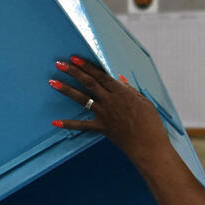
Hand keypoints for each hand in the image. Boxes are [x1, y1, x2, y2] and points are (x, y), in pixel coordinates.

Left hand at [49, 56, 172, 163]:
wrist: (149, 146)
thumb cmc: (151, 123)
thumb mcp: (143, 101)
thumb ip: (129, 89)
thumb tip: (119, 79)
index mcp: (121, 92)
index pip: (100, 75)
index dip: (87, 66)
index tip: (75, 58)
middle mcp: (110, 101)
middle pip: (88, 83)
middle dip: (73, 72)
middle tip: (60, 64)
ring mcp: (104, 114)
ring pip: (82, 99)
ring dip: (66, 90)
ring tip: (53, 82)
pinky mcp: (101, 128)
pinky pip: (82, 126)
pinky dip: (68, 124)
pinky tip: (55, 122)